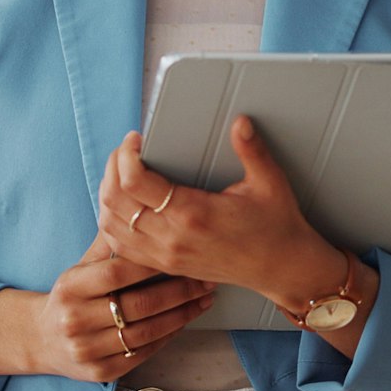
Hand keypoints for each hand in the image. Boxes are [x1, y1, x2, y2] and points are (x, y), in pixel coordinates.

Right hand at [25, 230, 214, 382]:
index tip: (180, 253)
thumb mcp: (81, 267)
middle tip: (205, 278)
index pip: (117, 272)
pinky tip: (184, 320)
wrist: (42, 339)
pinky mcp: (101, 372)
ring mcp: (87, 349)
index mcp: (70, 287)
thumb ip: (109, 244)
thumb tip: (140, 210)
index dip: (151, 263)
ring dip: (182, 315)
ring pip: (145, 332)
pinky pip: (142, 353)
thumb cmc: (71, 295)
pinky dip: (168, 336)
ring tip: (204, 298)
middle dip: (179, 290)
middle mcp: (75, 320)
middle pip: (137, 305)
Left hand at [97, 116, 336, 304]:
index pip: (134, 182)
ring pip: (110, 225)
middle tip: (126, 150)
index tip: (135, 138)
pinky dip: (111, 222)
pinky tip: (123, 205)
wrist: (282, 268)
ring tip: (121, 172)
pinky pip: (120, 246)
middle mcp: (172, 238)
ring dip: (107, 194)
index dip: (126, 154)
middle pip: (114, 201)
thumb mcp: (270, 182)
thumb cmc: (277, 225)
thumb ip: (252, 150)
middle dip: (112, 168)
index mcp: (193, 213)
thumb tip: (240, 122)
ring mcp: (165, 255)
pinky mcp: (165, 265)